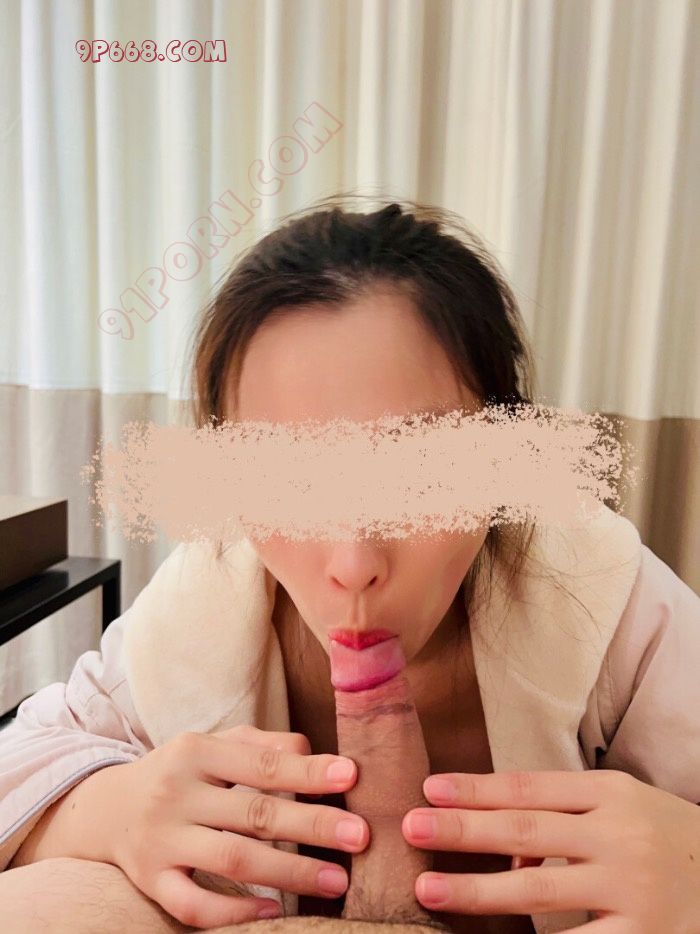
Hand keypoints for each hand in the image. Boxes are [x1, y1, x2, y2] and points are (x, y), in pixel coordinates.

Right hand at [109, 725, 367, 928]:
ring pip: (232, 860)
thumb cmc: (181, 772)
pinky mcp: (150, 882)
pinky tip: (273, 913)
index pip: (261, 762)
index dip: (307, 771)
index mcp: (196, 751)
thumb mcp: (214, 744)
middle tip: (360, 836)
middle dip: (312, 825)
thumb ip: (265, 745)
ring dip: (289, 871)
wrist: (104, 809)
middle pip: (253, 813)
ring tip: (337, 880)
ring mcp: (161, 841)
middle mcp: (176, 793)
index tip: (350, 776)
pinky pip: (193, 906)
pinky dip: (234, 912)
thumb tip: (319, 758)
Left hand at [401, 768, 699, 930]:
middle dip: (463, 830)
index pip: (529, 788)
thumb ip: (567, 811)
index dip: (476, 789)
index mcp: (611, 792)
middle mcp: (618, 836)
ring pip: (538, 890)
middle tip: (411, 827)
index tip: (430, 789)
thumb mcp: (624, 805)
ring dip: (477, 890)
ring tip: (428, 890)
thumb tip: (497, 832)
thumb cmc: (666, 836)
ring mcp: (630, 890)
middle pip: (525, 830)